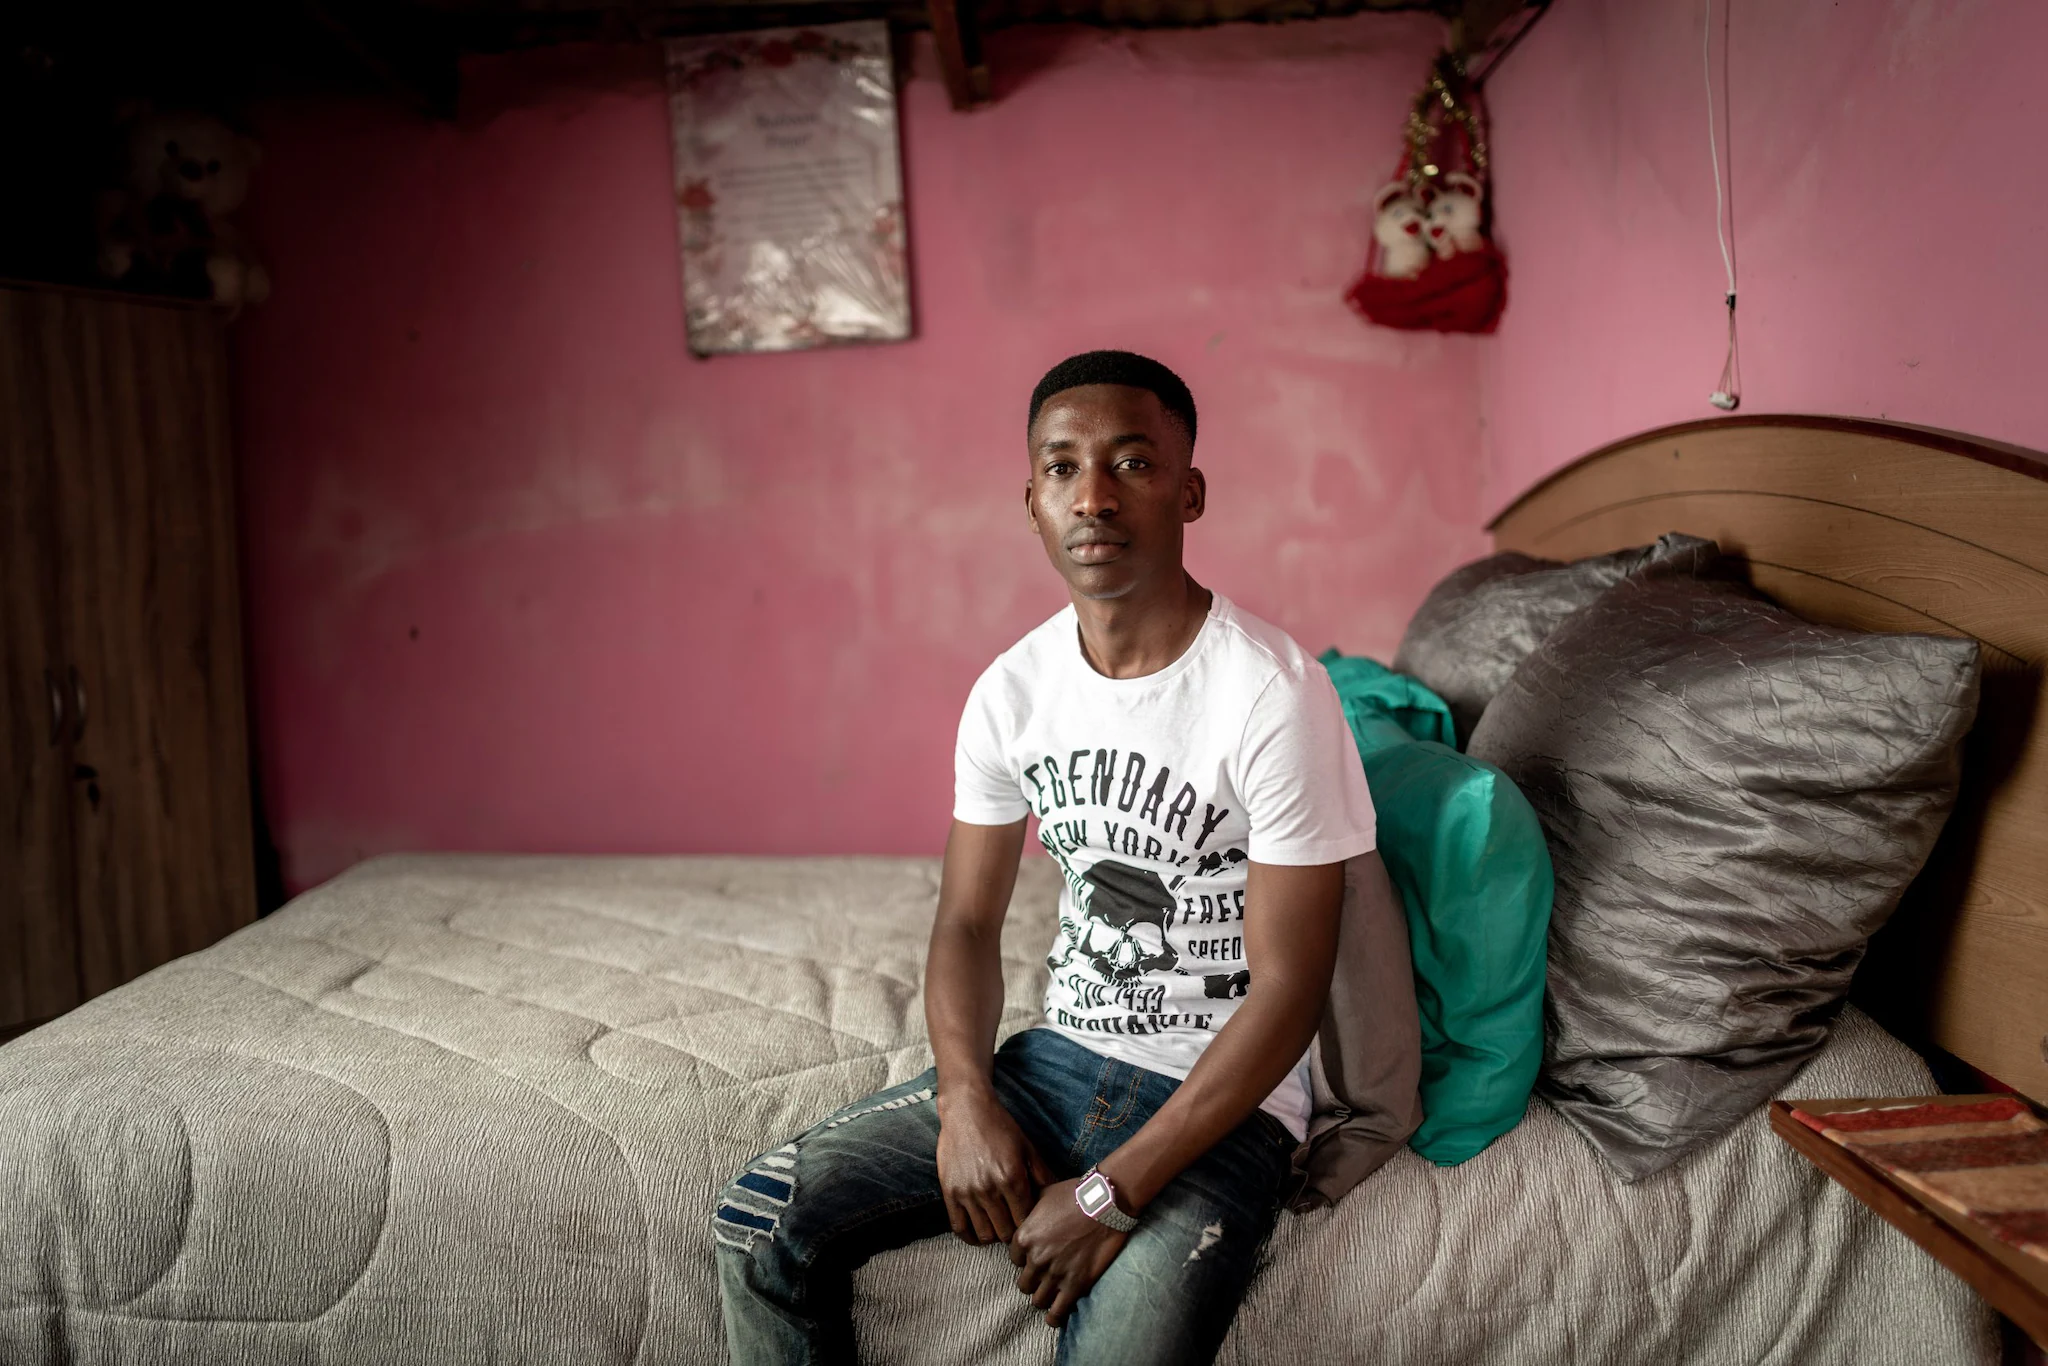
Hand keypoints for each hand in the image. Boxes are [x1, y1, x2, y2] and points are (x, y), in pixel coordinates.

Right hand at [935, 1085, 1052, 1244]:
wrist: (966, 1110)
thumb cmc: (1000, 1127)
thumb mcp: (1027, 1148)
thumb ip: (1042, 1174)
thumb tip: (1056, 1196)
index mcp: (1012, 1179)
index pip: (1026, 1220)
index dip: (1031, 1226)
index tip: (1032, 1225)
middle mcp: (990, 1189)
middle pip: (1006, 1232)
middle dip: (1014, 1234)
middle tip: (1015, 1227)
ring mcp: (967, 1192)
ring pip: (984, 1234)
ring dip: (994, 1236)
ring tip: (998, 1228)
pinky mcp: (949, 1192)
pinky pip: (959, 1227)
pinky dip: (970, 1236)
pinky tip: (978, 1232)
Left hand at [1009, 1179, 1129, 1326]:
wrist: (1106, 1202)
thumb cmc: (1075, 1193)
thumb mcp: (1043, 1194)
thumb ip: (1028, 1207)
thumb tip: (1023, 1209)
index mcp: (1024, 1237)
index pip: (1014, 1260)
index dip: (1025, 1259)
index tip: (1035, 1258)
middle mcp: (1036, 1258)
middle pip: (1024, 1283)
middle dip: (1033, 1280)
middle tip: (1045, 1276)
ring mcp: (1055, 1274)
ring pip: (1038, 1300)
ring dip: (1043, 1297)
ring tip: (1051, 1294)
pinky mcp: (1075, 1285)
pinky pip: (1057, 1312)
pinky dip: (1054, 1318)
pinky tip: (1054, 1317)